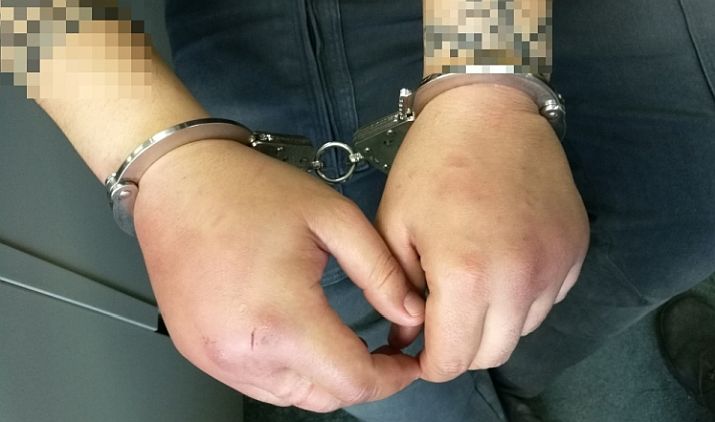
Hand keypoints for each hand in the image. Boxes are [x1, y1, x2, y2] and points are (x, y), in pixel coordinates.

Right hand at [133, 140, 425, 411]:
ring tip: (340, 340)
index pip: (353, 381)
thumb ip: (381, 273)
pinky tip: (299, 338)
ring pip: (291, 396)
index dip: (392, 378)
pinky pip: (257, 382)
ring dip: (324, 377)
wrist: (178, 181)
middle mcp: (242, 351)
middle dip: (362, 379)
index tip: (408, 363)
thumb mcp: (334, 218)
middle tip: (381, 350)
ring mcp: (214, 357)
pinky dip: (288, 371)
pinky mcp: (197, 352)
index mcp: (281, 318)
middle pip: (325, 397)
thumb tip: (412, 315)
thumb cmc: (251, 191)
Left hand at [376, 84, 589, 381]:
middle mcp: (520, 280)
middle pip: (492, 354)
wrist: (489, 112)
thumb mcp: (395, 226)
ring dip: (493, 322)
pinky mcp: (575, 249)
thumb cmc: (430, 165)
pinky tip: (502, 263)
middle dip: (461, 349)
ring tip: (471, 285)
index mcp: (467, 275)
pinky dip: (523, 297)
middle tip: (441, 321)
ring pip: (522, 329)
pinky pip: (547, 299)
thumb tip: (406, 337)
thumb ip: (397, 291)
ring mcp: (555, 265)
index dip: (431, 363)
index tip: (420, 352)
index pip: (453, 359)